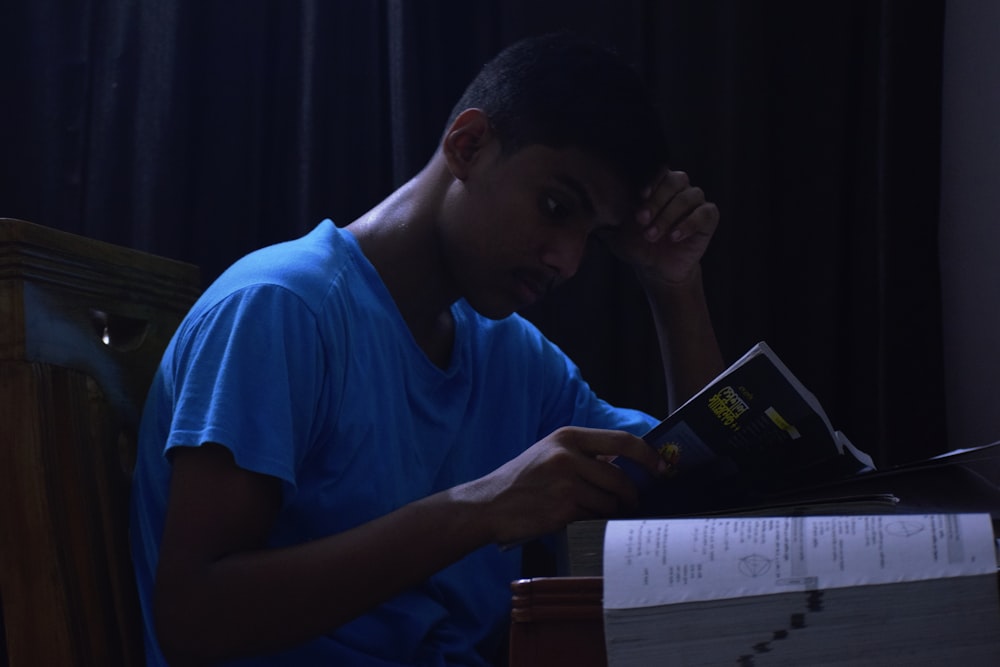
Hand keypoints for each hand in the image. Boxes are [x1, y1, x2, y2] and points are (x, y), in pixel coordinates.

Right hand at [466, 426, 664, 544]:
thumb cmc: (522, 481)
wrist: (488, 504)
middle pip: (621, 478)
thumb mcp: (550, 454)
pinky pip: (595, 518)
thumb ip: (584, 455)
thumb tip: (627, 466)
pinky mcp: (564, 509)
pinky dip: (594, 522)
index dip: (648, 456)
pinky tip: (579, 521)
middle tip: (632, 504)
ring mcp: (566, 483)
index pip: (622, 441)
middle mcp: (568, 456)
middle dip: (631, 496)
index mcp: (567, 437)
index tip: (662, 468)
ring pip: (611, 501)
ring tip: (593, 512)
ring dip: (610, 512)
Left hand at [605, 168, 718, 285]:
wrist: (656, 270)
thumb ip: (606, 216)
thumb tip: (586, 205)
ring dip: (669, 215)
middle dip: (657, 200)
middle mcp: (679, 190)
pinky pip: (706, 212)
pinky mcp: (708, 218)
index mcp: (658, 186)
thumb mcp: (617, 231)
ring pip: (690, 195)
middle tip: (642, 220)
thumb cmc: (636, 245)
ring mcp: (695, 203)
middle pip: (676, 180)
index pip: (658, 170)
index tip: (639, 195)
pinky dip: (689, 223)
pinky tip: (674, 236)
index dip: (651, 180)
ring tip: (653, 235)